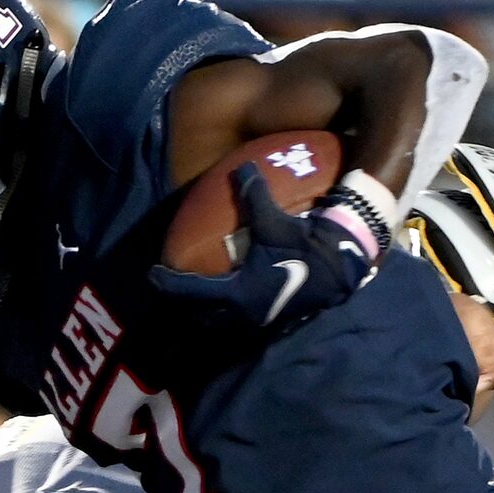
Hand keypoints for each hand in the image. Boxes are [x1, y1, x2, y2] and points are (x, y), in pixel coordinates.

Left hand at [149, 166, 374, 330]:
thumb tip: (241, 168)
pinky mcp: (274, 321)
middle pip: (202, 317)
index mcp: (235, 293)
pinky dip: (230, 313)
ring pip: (222, 324)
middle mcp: (242, 314)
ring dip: (208, 313)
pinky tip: (234, 299)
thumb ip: (253, 195)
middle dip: (186, 307)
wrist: (340, 270)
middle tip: (175, 292)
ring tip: (201, 300)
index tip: (153, 275)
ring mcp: (259, 322)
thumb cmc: (304, 248)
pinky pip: (242, 322)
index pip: (189, 290)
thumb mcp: (274, 221)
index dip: (167, 282)